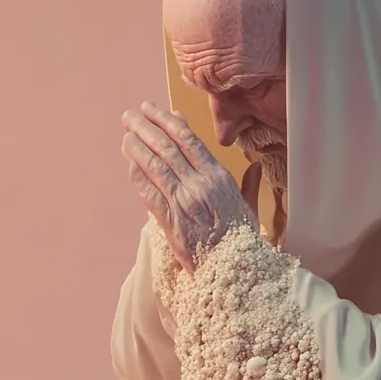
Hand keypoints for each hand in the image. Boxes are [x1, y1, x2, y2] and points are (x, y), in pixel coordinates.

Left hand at [122, 102, 263, 273]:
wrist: (233, 270)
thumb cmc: (242, 240)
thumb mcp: (250, 207)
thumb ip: (250, 183)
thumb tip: (255, 165)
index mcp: (219, 177)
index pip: (188, 140)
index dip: (167, 121)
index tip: (153, 109)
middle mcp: (199, 185)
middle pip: (166, 147)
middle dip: (145, 127)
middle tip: (130, 115)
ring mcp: (182, 202)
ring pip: (154, 165)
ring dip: (136, 146)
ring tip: (126, 133)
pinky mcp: (169, 220)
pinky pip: (148, 192)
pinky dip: (137, 175)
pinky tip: (129, 162)